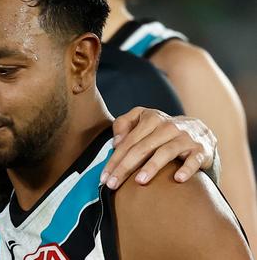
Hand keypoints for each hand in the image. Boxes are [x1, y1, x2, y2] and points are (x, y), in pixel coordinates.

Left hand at [100, 107, 215, 189]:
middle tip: (112, 184)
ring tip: (139, 181)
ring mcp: (185, 138)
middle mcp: (168, 127)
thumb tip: (115, 142)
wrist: (199, 131)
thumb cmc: (161, 130)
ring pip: (166, 152)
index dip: (114, 159)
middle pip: (142, 148)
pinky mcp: (200, 150)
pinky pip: (194, 160)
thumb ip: (124, 125)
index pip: (128, 141)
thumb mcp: (142, 120)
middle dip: (125, 167)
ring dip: (152, 167)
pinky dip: (186, 169)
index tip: (103, 177)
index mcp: (151, 119)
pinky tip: (177, 179)